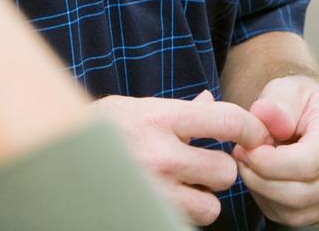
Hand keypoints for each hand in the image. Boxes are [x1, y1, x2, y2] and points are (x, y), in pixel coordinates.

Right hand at [93, 90, 270, 226]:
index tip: (256, 136)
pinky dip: (184, 213)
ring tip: (181, 185)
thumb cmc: (106, 129)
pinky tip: (167, 197)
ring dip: (203, 198)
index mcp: (159, 117)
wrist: (62, 152)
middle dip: (217, 170)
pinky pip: (190, 222)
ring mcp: (154, 190)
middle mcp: (159, 154)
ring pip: (212, 206)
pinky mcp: (150, 212)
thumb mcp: (139, 108)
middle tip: (200, 164)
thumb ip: (180, 110)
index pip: (226, 120)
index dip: (252, 129)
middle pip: (225, 171)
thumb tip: (209, 100)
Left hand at [234, 75, 318, 226]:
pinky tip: (260, 176)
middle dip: (259, 177)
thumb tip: (265, 114)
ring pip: (294, 210)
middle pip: (299, 192)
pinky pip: (291, 217)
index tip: (245, 148)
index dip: (268, 162)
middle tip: (240, 154)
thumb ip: (276, 104)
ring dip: (261, 189)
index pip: (305, 164)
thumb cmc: (299, 102)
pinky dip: (268, 201)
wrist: (312, 116)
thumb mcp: (287, 90)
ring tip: (249, 162)